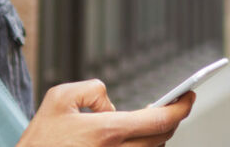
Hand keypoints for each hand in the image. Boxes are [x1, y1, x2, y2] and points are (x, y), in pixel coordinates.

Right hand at [16, 79, 195, 146]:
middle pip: (162, 137)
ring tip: (153, 119)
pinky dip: (142, 146)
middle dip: (173, 118)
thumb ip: (92, 89)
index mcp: (107, 132)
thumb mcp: (59, 98)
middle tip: (176, 104)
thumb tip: (111, 102)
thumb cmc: (40, 139)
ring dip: (157, 134)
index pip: (159, 120)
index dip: (181, 107)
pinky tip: (136, 136)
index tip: (189, 96)